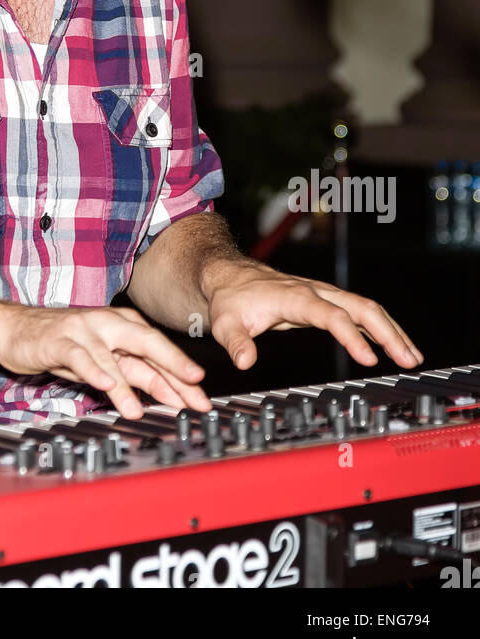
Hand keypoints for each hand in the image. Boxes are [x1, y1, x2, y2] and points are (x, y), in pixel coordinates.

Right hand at [0, 303, 211, 417]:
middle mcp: (107, 323)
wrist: (15, 328)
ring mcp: (83, 330)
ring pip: (113, 356)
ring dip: (129, 384)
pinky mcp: (58, 341)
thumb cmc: (63, 345)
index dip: (182, 373)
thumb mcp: (103, 361)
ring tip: (142, 409)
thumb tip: (170, 394)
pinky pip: (79, 357)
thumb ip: (134, 374)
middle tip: (195, 388)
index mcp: (122, 325)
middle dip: (174, 366)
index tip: (203, 396)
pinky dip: (94, 371)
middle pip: (147, 343)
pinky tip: (105, 385)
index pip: (159, 350)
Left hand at [204, 259, 422, 371]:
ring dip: (391, 331)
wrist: (229, 277)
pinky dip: (380, 329)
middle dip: (388, 332)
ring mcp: (323, 296)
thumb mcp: (225, 322)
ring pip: (365, 308)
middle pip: (360, 307)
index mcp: (295, 297)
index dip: (351, 337)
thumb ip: (236, 342)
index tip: (369, 360)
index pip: (331, 315)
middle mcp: (315, 292)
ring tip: (413, 358)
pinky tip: (394, 347)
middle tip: (409, 360)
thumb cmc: (230, 300)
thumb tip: (244, 361)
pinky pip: (359, 313)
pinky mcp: (325, 303)